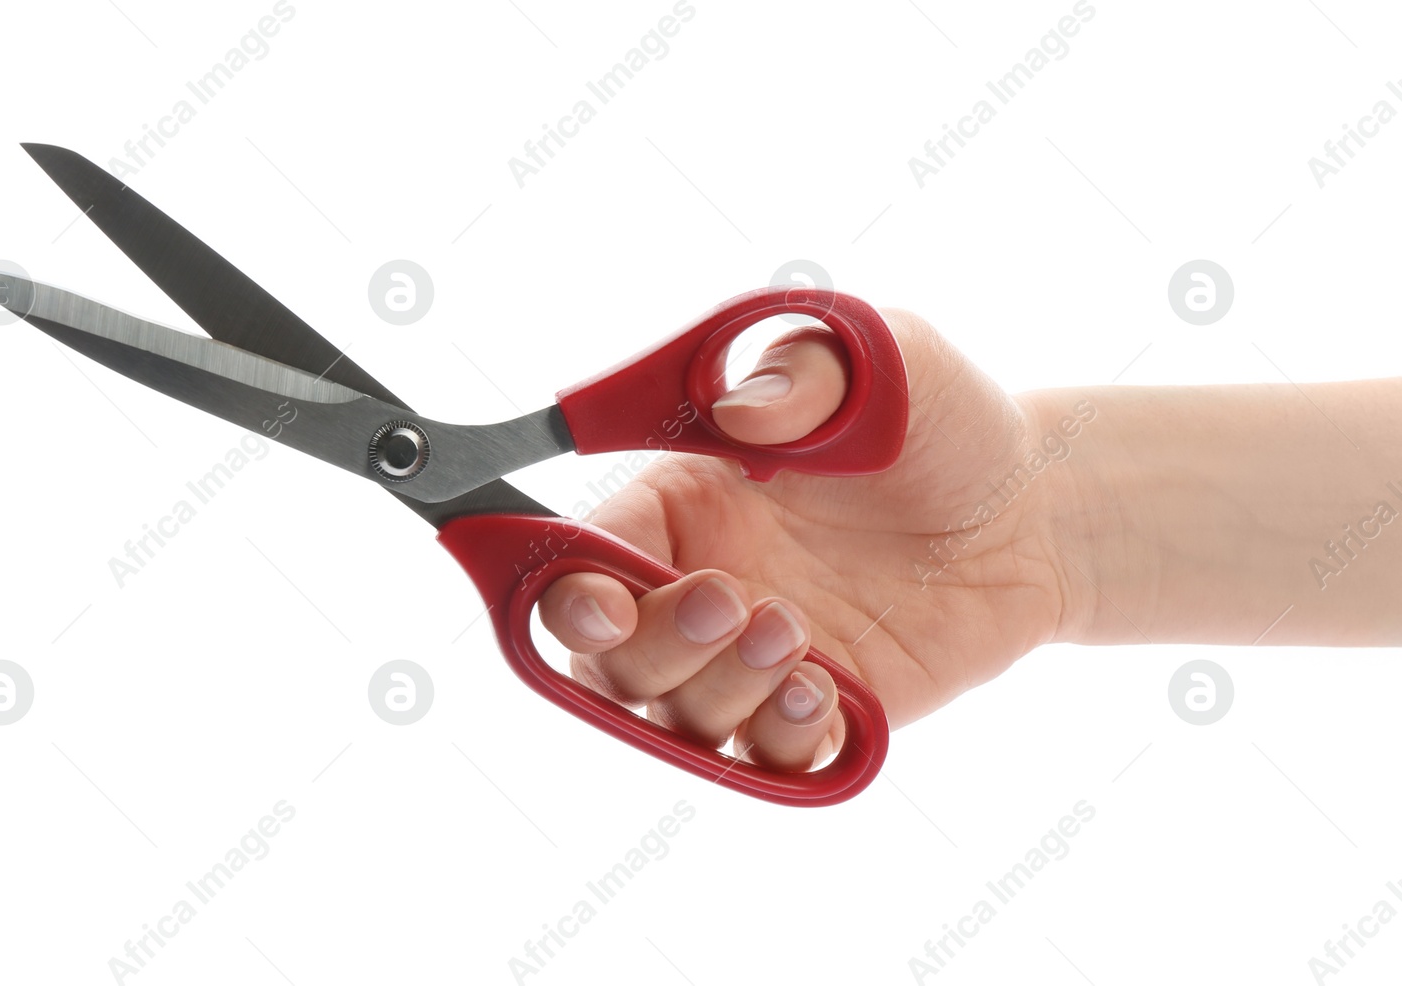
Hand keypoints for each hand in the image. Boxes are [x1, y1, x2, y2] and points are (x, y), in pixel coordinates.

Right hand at [537, 311, 1072, 769]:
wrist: (1031, 508)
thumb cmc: (941, 421)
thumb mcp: (883, 357)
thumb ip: (804, 369)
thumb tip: (740, 413)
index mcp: (685, 501)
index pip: (583, 558)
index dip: (568, 591)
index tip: (606, 603)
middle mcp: (703, 583)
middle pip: (611, 656)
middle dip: (656, 645)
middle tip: (737, 602)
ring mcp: (756, 656)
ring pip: (678, 716)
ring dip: (719, 688)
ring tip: (796, 634)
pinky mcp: (820, 708)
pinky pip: (766, 758)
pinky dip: (778, 738)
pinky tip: (827, 690)